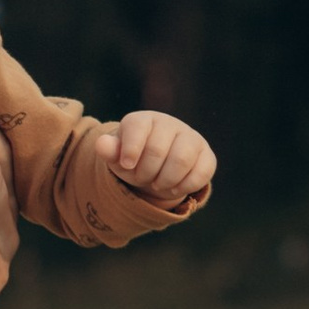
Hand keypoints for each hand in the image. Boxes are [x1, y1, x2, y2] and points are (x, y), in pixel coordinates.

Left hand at [99, 109, 213, 207]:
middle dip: (146, 172)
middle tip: (142, 178)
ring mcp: (191, 138)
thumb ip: (109, 150)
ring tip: (157, 184)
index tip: (127, 165)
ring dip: (165, 180)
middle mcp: (169, 124)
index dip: (131, 150)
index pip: (138, 128)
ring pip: (181, 160)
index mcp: (144, 120)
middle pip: (157, 150)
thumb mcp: (117, 156)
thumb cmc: (133, 158)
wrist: (156, 166)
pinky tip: (173, 188)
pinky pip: (201, 172)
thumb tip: (102, 144)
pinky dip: (184, 186)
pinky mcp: (206, 155)